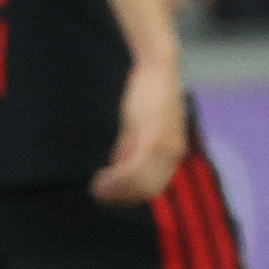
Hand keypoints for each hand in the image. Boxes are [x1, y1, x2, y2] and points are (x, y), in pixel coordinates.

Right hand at [94, 56, 188, 204]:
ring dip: (116, 191)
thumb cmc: (148, 97)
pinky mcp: (154, 135)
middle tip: (98, 195)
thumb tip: (117, 167)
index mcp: (172, 152)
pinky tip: (102, 178)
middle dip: (121, 198)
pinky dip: (117, 178)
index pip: (153, 187)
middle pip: (148, 189)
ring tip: (96, 189)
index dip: (130, 197)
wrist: (158, 69)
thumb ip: (131, 147)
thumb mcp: (140, 127)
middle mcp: (173, 152)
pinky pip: (136, 166)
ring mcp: (165, 145)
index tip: (109, 199)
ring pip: (141, 182)